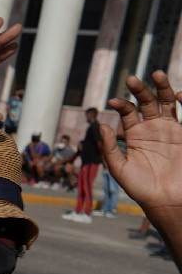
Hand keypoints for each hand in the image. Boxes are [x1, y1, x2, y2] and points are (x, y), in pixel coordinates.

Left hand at [103, 73, 181, 212]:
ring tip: (157, 74)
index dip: (121, 104)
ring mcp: (171, 129)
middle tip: (132, 79)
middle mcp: (152, 128)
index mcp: (134, 134)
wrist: (167, 200)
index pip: (127, 112)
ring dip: (162, 87)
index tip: (112, 101)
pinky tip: (178, 94)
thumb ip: (109, 148)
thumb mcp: (119, 169)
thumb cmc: (141, 188)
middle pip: (147, 102)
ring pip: (167, 102)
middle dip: (140, 90)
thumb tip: (100, 125)